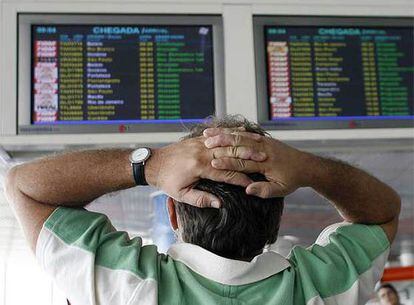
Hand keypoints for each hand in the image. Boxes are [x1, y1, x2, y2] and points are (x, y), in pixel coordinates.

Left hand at [145, 136, 264, 207]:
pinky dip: (230, 134)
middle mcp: (200, 152)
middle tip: (263, 159)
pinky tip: (242, 131)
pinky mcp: (197, 139)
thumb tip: (220, 204)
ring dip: (242, 144)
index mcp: (198, 167)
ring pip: (225, 142)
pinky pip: (217, 135)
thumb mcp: (182, 195)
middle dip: (247, 157)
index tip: (252, 183)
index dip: (239, 179)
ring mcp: (199, 143)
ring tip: (257, 145)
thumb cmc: (167, 182)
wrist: (154, 164)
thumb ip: (201, 199)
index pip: (225, 173)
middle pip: (229, 154)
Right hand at [203, 128, 313, 197]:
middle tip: (205, 145)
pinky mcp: (264, 139)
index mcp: (266, 163)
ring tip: (208, 134)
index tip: (212, 164)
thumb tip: (247, 189)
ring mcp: (264, 142)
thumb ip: (264, 190)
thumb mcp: (281, 190)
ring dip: (223, 135)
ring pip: (240, 136)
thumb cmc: (293, 179)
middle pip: (239, 145)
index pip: (242, 163)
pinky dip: (232, 131)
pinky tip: (221, 130)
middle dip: (221, 145)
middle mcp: (264, 150)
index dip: (227, 164)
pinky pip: (246, 133)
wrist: (307, 165)